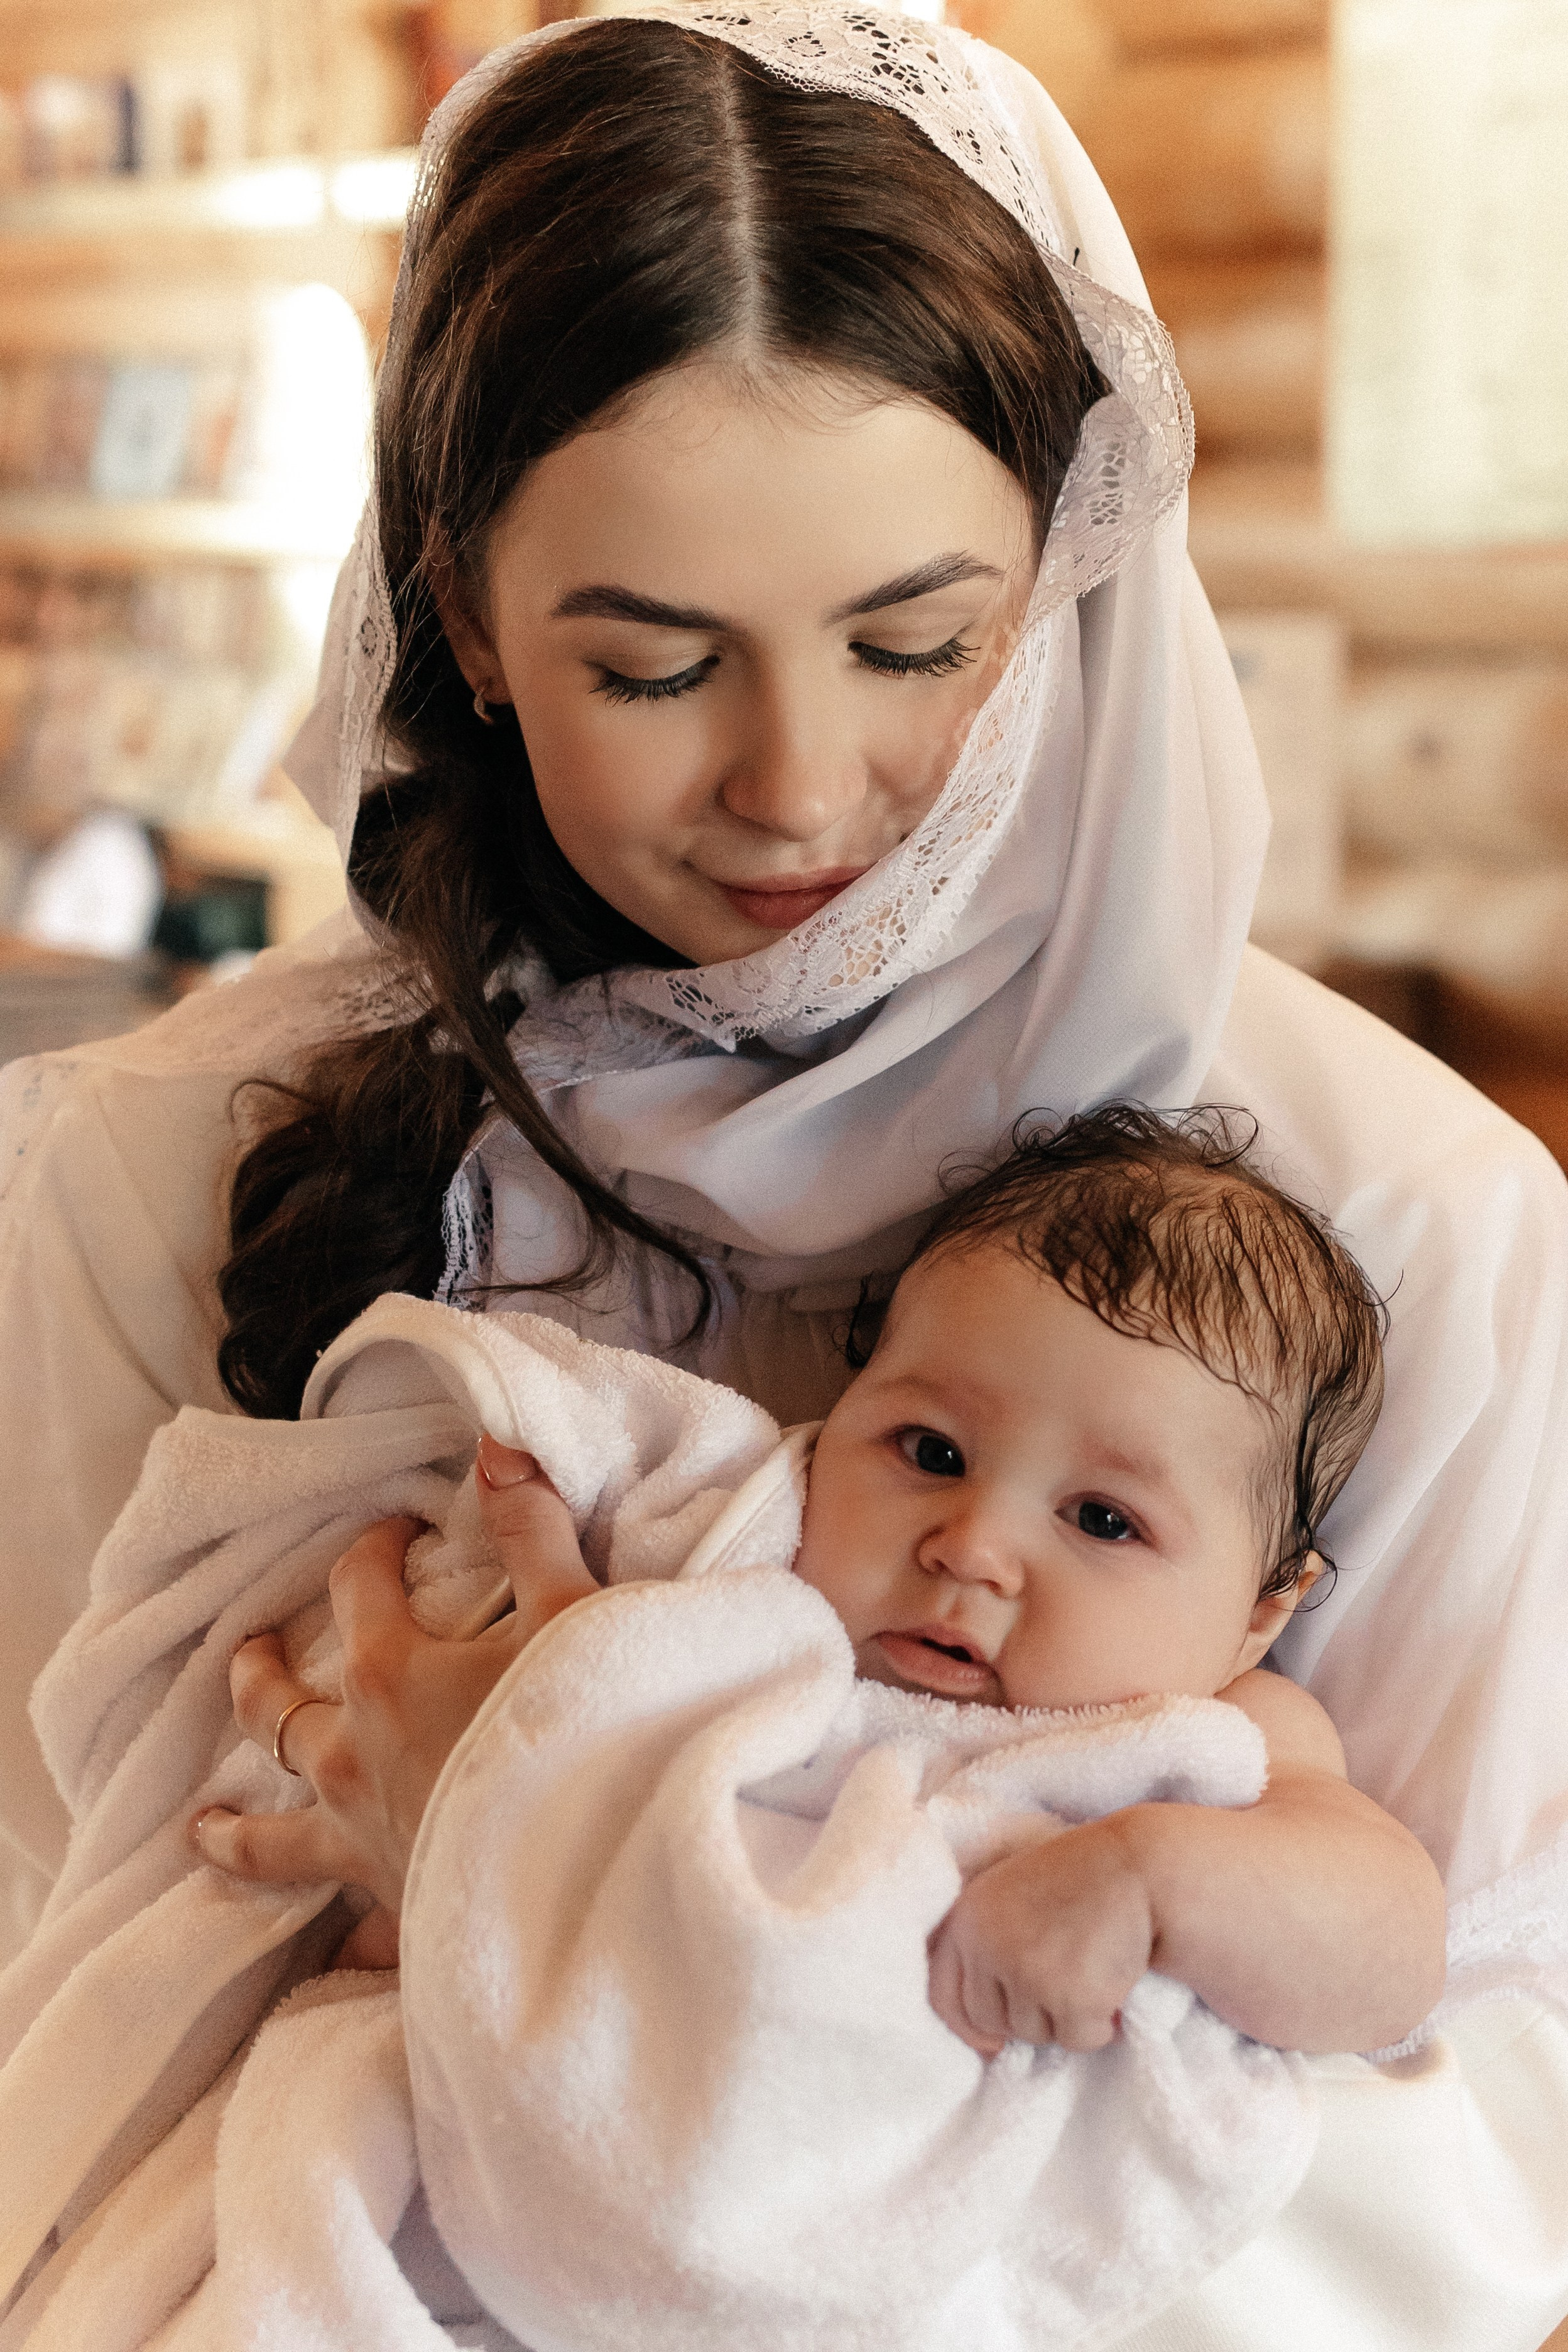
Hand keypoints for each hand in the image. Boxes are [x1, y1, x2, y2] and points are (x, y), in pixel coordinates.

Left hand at [191, 1437, 596, 1935]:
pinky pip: (348, 1937)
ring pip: (274, 1835)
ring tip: (203, 1828)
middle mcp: (355, 1759)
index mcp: (392, 1674)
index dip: (373, 1549)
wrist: (603, 1879)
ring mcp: (366, 1843)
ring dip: (239, 1826)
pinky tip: (334, 1959)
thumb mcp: (572, 1612)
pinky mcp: (398, 1914)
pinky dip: (338, 1944)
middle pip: (277, 1707)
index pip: (356, 1586)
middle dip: (259, 1674)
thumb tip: (494, 1445)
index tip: (396, 1534)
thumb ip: (531, 1526)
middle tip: (247, 1653)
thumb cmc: (588, 1736)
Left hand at [927, 1819, 1154, 2054]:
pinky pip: (1077, 2040)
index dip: (966, 2024)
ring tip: (1090, 1973)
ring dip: (1064, 2018)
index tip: (992, 2039)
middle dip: (1025, 2016)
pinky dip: (1099, 2026)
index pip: (942, 1994)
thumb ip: (987, 1947)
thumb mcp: (1011, 1896)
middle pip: (988, 2020)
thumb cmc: (1079, 1880)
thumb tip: (983, 2039)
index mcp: (968, 1917)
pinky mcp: (1070, 1998)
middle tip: (1063, 1985)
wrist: (1140, 1867)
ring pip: (1033, 2034)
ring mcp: (1027, 1972)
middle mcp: (989, 1946)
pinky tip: (1113, 1988)